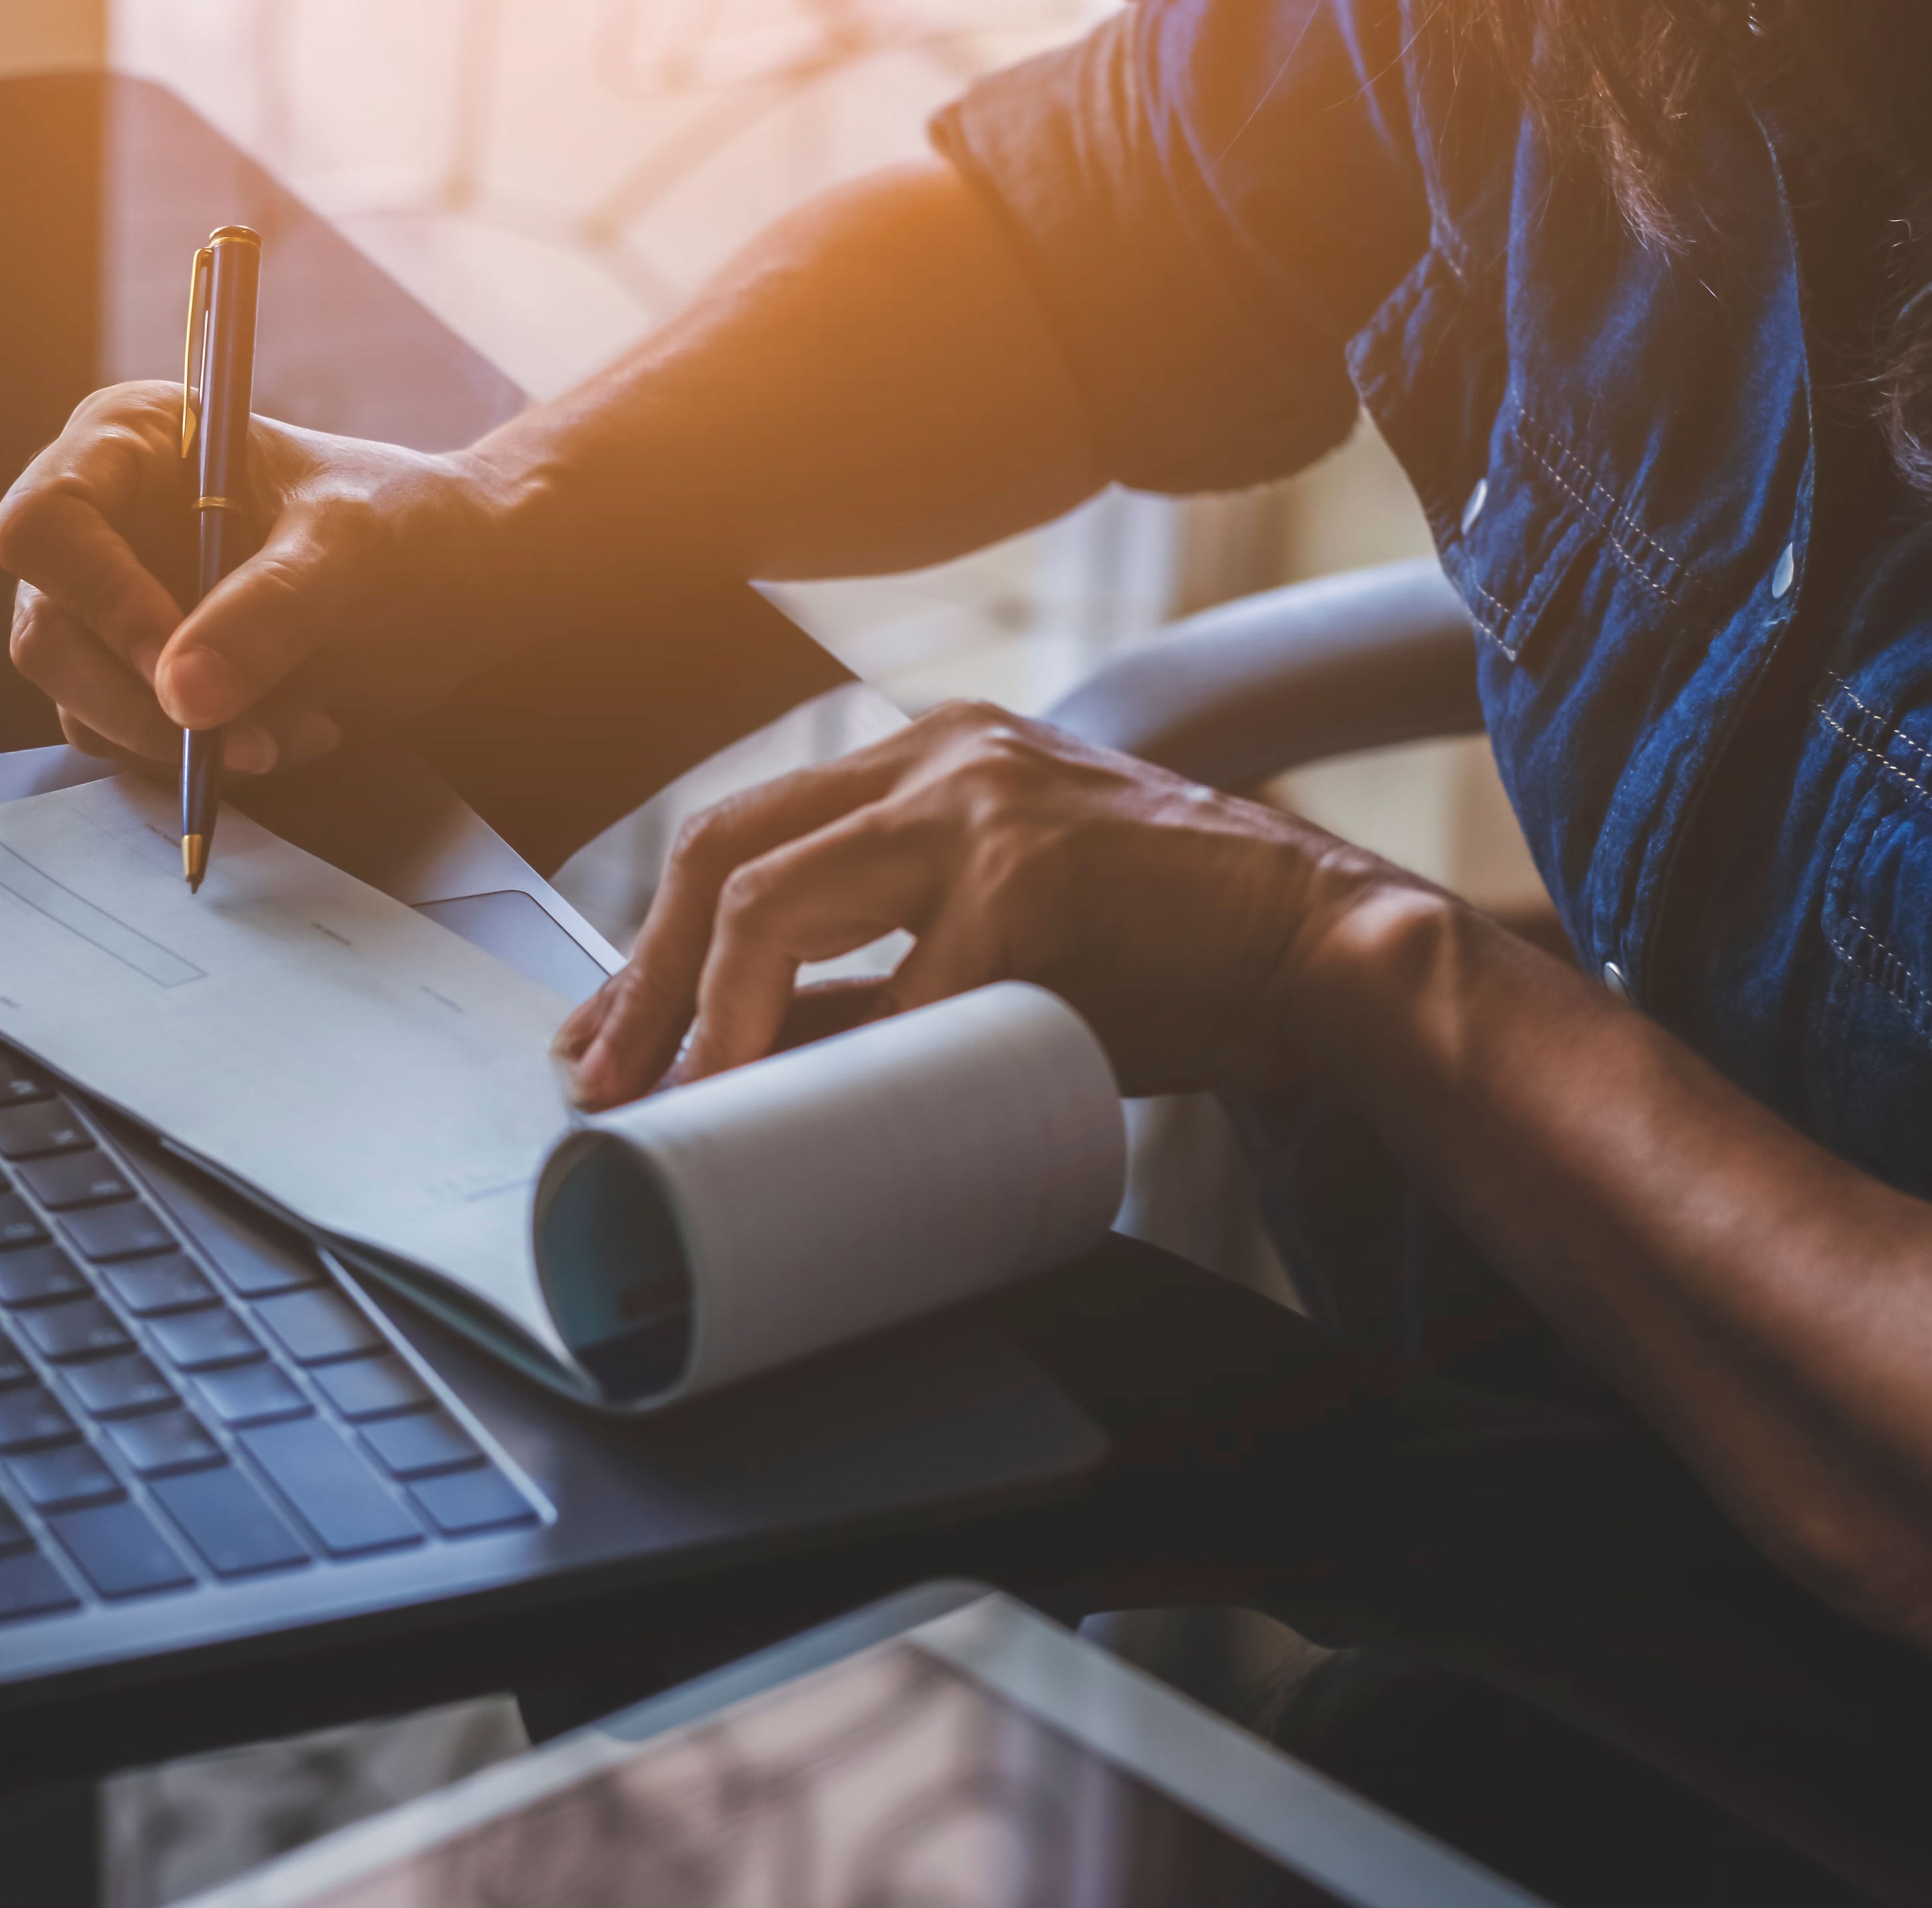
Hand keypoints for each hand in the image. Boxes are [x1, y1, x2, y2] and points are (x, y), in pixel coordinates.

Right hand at [0, 383, 551, 777]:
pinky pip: (135, 739)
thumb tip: (181, 695)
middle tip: (238, 738)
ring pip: (83, 702)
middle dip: (139, 701)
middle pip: (48, 633)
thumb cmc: (409, 527)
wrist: (465, 581)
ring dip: (183, 742)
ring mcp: (119, 605)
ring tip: (290, 732)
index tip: (177, 663)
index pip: (45, 524)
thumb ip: (268, 612)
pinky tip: (292, 732)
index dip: (98, 600)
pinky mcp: (150, 673)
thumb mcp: (350, 553)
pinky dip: (206, 757)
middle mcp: (104, 523)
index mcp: (130, 445)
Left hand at [552, 704, 1416, 1105]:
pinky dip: (834, 1064)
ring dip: (704, 1018)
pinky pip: (886, 990)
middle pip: (720, 852)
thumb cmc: (1167, 959)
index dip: (652, 951)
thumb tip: (743, 1060)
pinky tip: (811, 1123)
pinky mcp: (1027, 876)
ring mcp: (980, 805)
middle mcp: (940, 758)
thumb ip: (879, 976)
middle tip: (606, 1086)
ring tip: (678, 1106)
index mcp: (927, 764)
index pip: (739, 838)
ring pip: (767, 898)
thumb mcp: (995, 948)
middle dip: (643, 983)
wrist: (1326, 950)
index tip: (608, 1043)